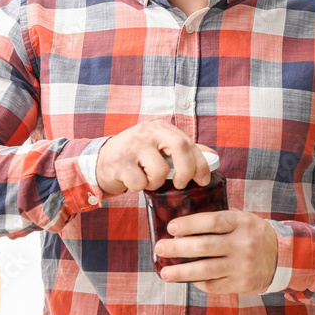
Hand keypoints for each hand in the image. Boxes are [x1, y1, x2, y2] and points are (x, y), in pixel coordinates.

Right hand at [96, 120, 213, 195]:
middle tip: (181, 184)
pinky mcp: (119, 161)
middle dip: (186, 171)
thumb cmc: (137, 157)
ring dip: (155, 183)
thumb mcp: (160, 149)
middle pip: (180, 148)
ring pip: (159, 171)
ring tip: (146, 178)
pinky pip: (140, 183)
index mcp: (161, 127)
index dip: (201, 164)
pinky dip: (139, 187)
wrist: (101, 160)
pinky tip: (132, 180)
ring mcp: (133, 144)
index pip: (188, 143)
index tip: (203, 180)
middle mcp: (148, 131)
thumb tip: (213, 156)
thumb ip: (185, 151)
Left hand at [155, 209, 277, 293]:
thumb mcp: (243, 218)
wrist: (283, 258)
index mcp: (242, 223)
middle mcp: (243, 244)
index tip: (171, 227)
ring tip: (165, 272)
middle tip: (160, 248)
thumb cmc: (254, 234)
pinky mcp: (241, 284)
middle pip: (204, 246)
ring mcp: (242, 266)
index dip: (189, 224)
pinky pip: (213, 285)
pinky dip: (198, 282)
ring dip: (181, 271)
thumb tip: (185, 221)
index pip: (211, 222)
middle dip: (177, 248)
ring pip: (205, 270)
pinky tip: (188, 279)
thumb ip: (220, 218)